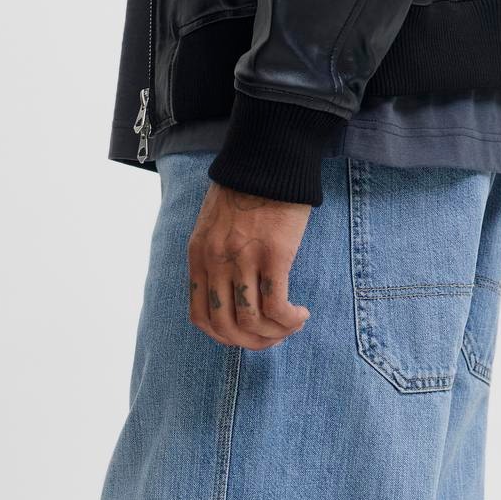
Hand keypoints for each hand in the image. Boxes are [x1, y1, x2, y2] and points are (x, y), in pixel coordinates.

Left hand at [187, 184, 311, 348]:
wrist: (269, 156)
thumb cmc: (246, 189)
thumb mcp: (213, 225)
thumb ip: (215, 257)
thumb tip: (230, 294)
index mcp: (199, 257)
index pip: (201, 317)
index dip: (225, 337)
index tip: (246, 334)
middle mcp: (216, 262)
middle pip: (226, 327)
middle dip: (251, 343)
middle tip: (273, 337)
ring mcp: (243, 259)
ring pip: (252, 322)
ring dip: (274, 334)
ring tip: (291, 324)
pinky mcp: (274, 255)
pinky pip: (276, 306)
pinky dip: (289, 320)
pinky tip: (301, 314)